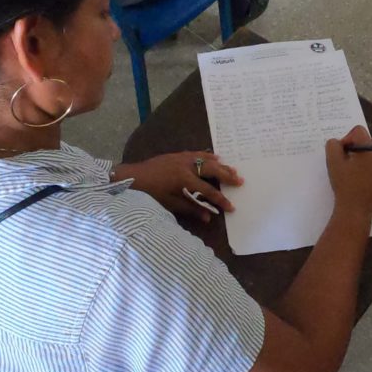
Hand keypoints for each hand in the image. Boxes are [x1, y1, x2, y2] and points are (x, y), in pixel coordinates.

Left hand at [113, 151, 242, 221]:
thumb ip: (189, 209)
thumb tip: (207, 217)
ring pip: (206, 159)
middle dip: (227, 176)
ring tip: (232, 169)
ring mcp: (181, 158)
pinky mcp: (176, 155)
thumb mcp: (169, 204)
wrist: (131, 177)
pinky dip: (207, 156)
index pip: (208, 191)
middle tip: (240, 180)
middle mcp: (186, 165)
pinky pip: (196, 153)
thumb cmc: (149, 193)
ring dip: (220, 164)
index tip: (231, 207)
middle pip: (212, 170)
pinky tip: (214, 157)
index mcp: (184, 179)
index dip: (220, 200)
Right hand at [325, 126, 371, 220]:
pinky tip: (354, 179)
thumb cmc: (345, 184)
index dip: (345, 139)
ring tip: (347, 173)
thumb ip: (332, 145)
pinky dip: (361, 167)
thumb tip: (337, 143)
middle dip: (350, 149)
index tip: (340, 155)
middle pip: (363, 142)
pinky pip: (370, 164)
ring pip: (366, 153)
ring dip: (355, 158)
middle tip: (342, 164)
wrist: (355, 210)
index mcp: (371, 149)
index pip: (357, 131)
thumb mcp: (333, 162)